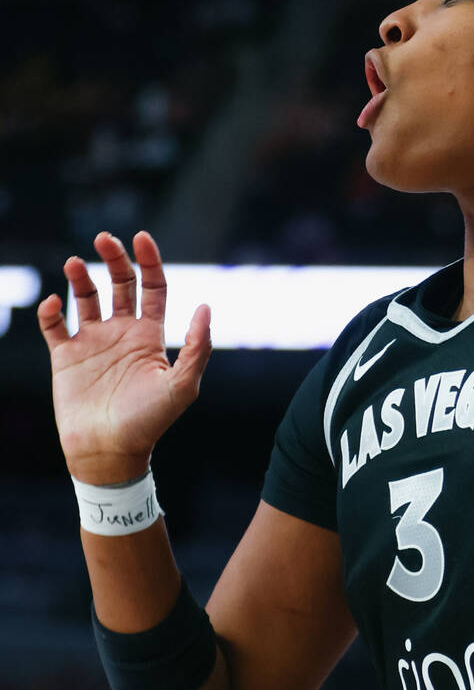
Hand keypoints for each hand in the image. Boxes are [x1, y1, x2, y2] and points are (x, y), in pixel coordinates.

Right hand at [38, 231, 211, 484]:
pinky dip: (51, 310)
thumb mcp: (183, 385)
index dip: (150, 261)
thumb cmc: (150, 421)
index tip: (142, 238)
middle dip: (114, 258)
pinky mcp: (65, 356)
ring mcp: (93, 343)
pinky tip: (55, 304)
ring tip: (76, 263)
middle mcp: (123, 333)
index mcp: (151, 335)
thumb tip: (206, 307)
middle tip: (105, 239)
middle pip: (120, 284)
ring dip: (80, 277)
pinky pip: (54, 325)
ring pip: (86, 298)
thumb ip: (197, 346)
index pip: (154, 288)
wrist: (110, 451)